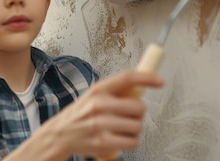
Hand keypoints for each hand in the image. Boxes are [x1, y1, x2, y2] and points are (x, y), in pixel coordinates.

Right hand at [5, 70, 163, 160]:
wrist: (60, 134)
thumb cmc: (80, 115)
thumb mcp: (93, 96)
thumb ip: (115, 92)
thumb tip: (142, 87)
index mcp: (98, 89)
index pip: (127, 78)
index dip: (146, 78)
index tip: (159, 81)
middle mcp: (99, 104)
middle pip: (139, 107)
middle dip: (137, 114)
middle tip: (126, 117)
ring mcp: (100, 123)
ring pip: (138, 126)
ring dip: (133, 129)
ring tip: (118, 129)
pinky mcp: (103, 141)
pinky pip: (133, 141)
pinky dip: (129, 142)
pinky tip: (117, 139)